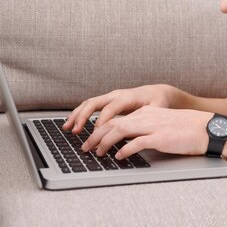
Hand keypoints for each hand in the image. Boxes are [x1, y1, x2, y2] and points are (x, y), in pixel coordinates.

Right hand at [62, 84, 177, 133]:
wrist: (158, 92)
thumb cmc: (158, 101)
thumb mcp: (156, 109)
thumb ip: (147, 117)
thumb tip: (139, 129)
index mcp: (128, 97)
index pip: (111, 108)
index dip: (102, 120)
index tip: (96, 133)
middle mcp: (116, 95)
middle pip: (94, 102)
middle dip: (83, 117)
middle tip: (76, 131)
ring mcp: (110, 97)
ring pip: (89, 103)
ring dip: (77, 115)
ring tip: (68, 128)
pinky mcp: (107, 101)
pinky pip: (90, 105)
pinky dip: (80, 114)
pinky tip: (73, 123)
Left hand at [81, 106, 211, 158]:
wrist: (207, 129)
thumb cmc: (187, 130)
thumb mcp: (163, 125)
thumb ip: (146, 129)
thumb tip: (130, 141)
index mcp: (146, 113)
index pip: (116, 119)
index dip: (100, 130)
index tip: (91, 139)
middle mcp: (146, 117)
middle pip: (112, 124)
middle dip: (95, 136)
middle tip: (85, 148)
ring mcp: (152, 127)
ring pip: (119, 131)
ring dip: (104, 143)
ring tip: (97, 153)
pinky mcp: (160, 138)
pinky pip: (136, 143)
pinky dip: (124, 150)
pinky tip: (118, 157)